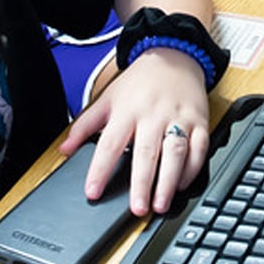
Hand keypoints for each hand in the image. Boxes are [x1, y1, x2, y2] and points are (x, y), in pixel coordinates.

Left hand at [61, 47, 210, 215]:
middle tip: (137, 208)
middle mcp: (153, 115)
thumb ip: (85, 125)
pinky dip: (192, 169)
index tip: (93, 192)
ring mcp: (179, 118)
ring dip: (168, 181)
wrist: (174, 54)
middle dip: (141, 183)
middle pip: (146, 152)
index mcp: (127, 111)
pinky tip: (182, 185)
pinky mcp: (200, 121)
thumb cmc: (140, 82)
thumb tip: (63, 149)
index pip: (110, 144)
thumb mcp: (108, 98)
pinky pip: (199, 148)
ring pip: (175, 152)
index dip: (100, 169)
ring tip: (160, 204)